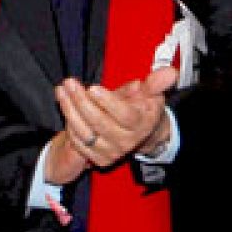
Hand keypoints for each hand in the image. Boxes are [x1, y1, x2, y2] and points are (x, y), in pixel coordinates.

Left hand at [54, 65, 177, 169]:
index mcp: (141, 124)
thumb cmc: (143, 108)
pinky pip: (79, 143)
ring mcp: (112, 152)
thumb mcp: (152, 93)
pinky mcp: (99, 159)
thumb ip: (157, 83)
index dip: (108, 102)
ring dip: (70, 111)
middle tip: (70, 83)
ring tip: (62, 91)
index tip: (93, 87)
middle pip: (100, 123)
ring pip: (86, 133)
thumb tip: (169, 72)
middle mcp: (127, 141)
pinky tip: (65, 106)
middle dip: (81, 102)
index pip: (124, 115)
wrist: (142, 134)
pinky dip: (69, 125)